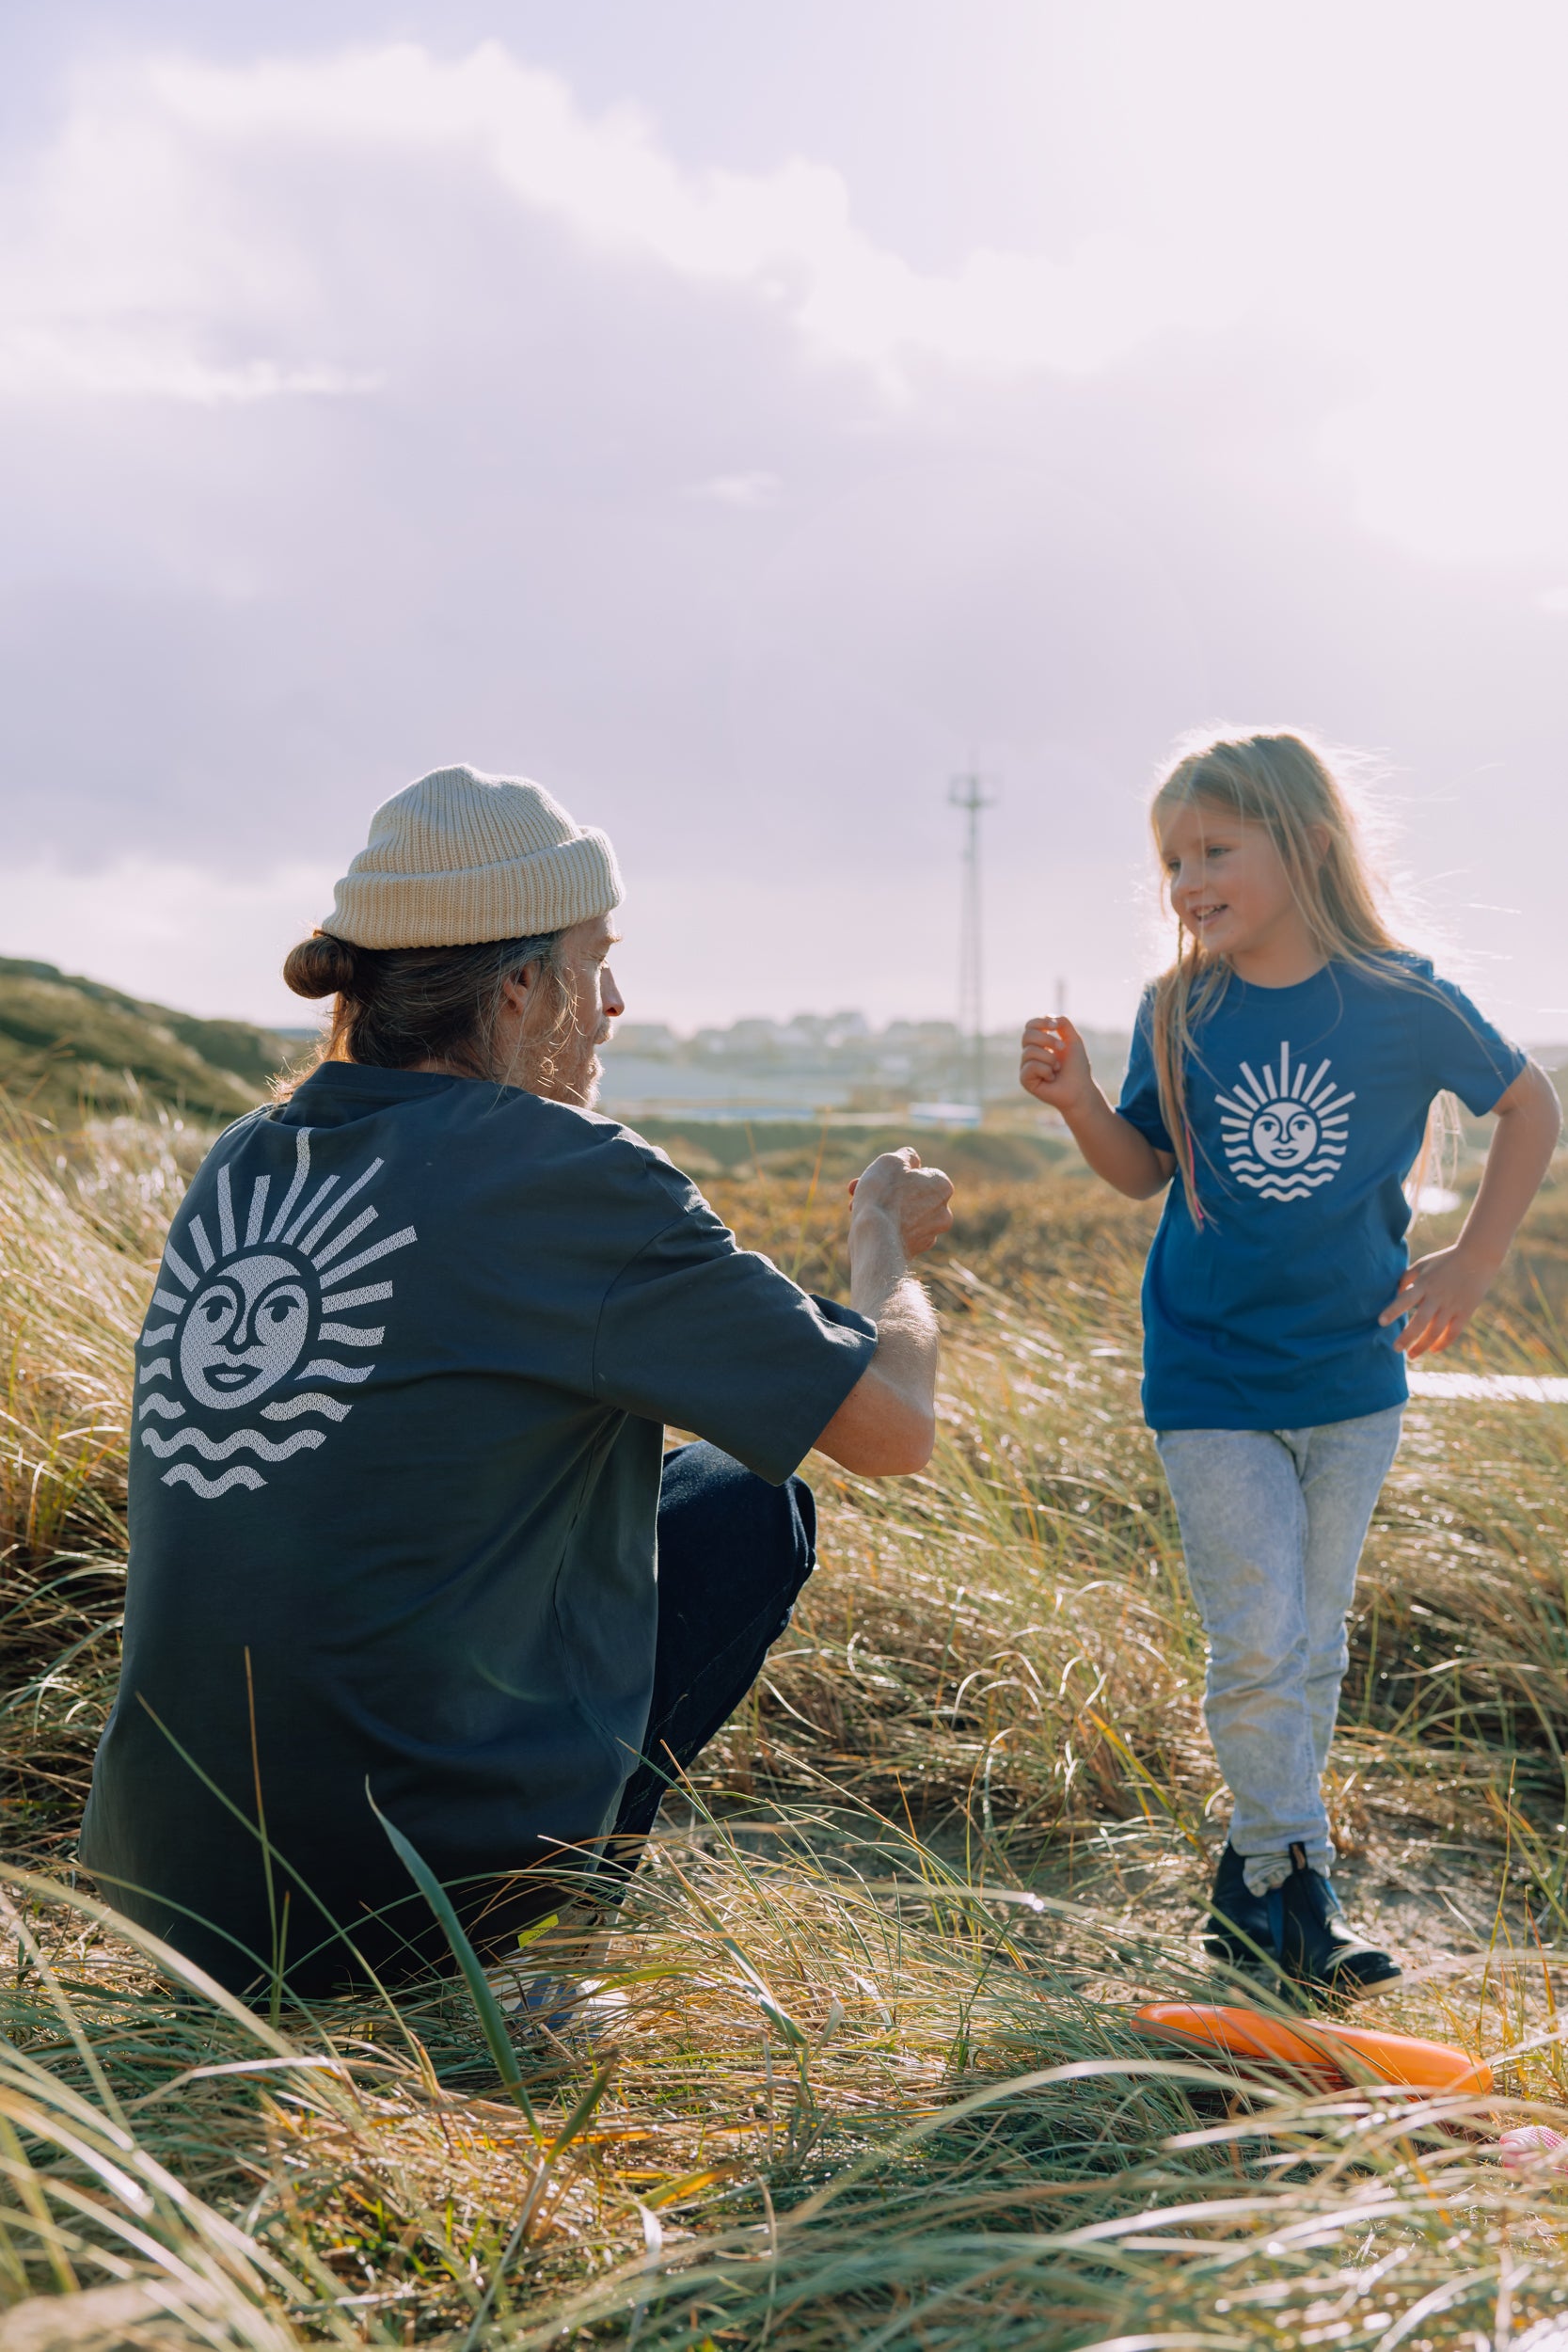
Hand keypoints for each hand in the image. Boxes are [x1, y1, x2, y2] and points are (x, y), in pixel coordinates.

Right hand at [847, 1147, 953, 1259]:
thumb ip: (905, 1156)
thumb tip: (912, 1160)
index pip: (919, 1174)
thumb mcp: (891, 1161)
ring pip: (903, 1215)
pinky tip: (868, 1227)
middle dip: (886, 1193)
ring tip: (858, 1209)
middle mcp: (943, 1212)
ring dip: (883, 1209)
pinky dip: (885, 1228)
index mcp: (942, 1186)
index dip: (895, 1174)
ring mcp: (930, 1235)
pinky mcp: (915, 1252)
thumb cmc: (883, 1196)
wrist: (875, 1240)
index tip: (877, 1177)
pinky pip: (898, 1234)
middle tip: (859, 1190)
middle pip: (910, 1195)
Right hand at [1020, 1015, 1093, 1114]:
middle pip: (1027, 1035)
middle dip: (1047, 1039)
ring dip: (1050, 1058)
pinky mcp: (1025, 1080)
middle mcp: (1030, 1054)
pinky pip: (1030, 1066)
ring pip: (1030, 1051)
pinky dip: (1045, 1070)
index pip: (1030, 1026)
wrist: (1080, 1089)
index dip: (1040, 1022)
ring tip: (1058, 1068)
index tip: (1055, 1026)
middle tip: (1062, 1047)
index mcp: (1039, 1043)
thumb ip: (1063, 1024)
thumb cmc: (1077, 1067)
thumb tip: (1047, 1015)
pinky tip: (1051, 1077)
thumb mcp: (1073, 1040)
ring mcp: (1026, 1067)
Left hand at [1378, 1244, 1497, 1356]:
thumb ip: (1407, 1278)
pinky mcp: (1465, 1312)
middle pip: (1420, 1321)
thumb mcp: (1422, 1264)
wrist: (1478, 1257)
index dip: (1393, 1311)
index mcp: (1424, 1283)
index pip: (1405, 1299)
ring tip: (1411, 1355)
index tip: (1381, 1322)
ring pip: (1435, 1331)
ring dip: (1422, 1346)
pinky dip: (1443, 1343)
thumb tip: (1395, 1296)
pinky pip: (1453, 1332)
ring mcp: (1452, 1305)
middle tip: (1395, 1349)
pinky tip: (1433, 1350)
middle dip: (1406, 1337)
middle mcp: (1437, 1296)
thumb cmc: (1445, 1261)